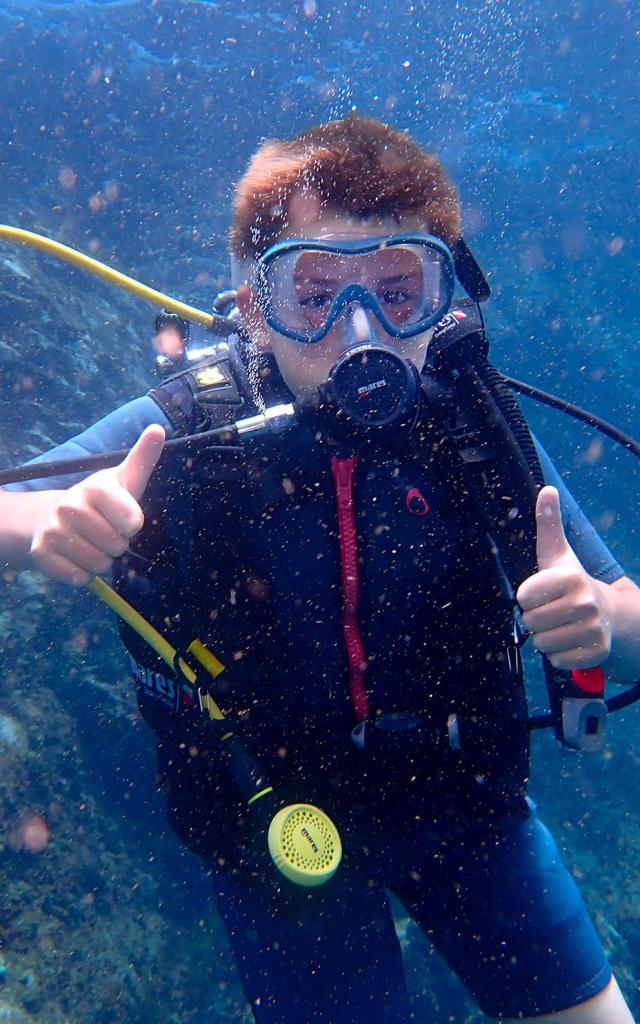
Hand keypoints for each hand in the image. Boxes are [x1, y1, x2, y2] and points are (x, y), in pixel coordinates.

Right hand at [30, 424, 164, 585]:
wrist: (50, 517)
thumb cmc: (100, 502)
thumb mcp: (123, 480)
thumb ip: (143, 458)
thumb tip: (157, 428)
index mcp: (95, 488)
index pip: (134, 523)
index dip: (132, 526)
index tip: (121, 516)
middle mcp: (70, 505)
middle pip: (117, 546)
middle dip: (116, 545)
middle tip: (102, 531)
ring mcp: (52, 529)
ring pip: (99, 565)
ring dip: (100, 560)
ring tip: (89, 543)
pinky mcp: (40, 553)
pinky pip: (79, 578)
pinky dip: (82, 574)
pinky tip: (74, 557)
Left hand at [516, 486, 611, 670]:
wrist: (610, 613)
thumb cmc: (573, 583)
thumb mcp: (558, 554)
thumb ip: (549, 524)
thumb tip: (547, 490)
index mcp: (570, 578)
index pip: (524, 597)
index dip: (529, 597)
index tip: (543, 593)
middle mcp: (585, 603)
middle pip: (531, 622)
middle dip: (537, 619)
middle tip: (554, 611)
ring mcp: (593, 629)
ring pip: (542, 644)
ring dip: (547, 638)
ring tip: (562, 625)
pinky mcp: (596, 653)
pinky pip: (557, 661)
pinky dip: (560, 655)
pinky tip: (572, 640)